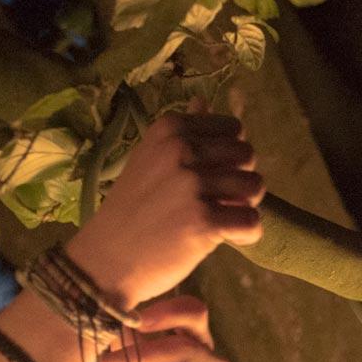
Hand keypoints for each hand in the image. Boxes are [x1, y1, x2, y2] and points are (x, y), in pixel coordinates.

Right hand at [63, 110, 262, 307]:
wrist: (106, 260)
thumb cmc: (131, 212)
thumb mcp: (150, 160)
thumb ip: (182, 135)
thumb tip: (204, 101)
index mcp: (170, 130)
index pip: (233, 129)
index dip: (232, 155)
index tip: (213, 176)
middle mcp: (181, 151)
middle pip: (247, 155)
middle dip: (242, 180)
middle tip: (220, 202)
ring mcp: (191, 186)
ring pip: (255, 186)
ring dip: (246, 206)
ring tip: (223, 220)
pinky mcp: (203, 222)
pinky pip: (252, 221)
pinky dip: (246, 234)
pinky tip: (226, 239)